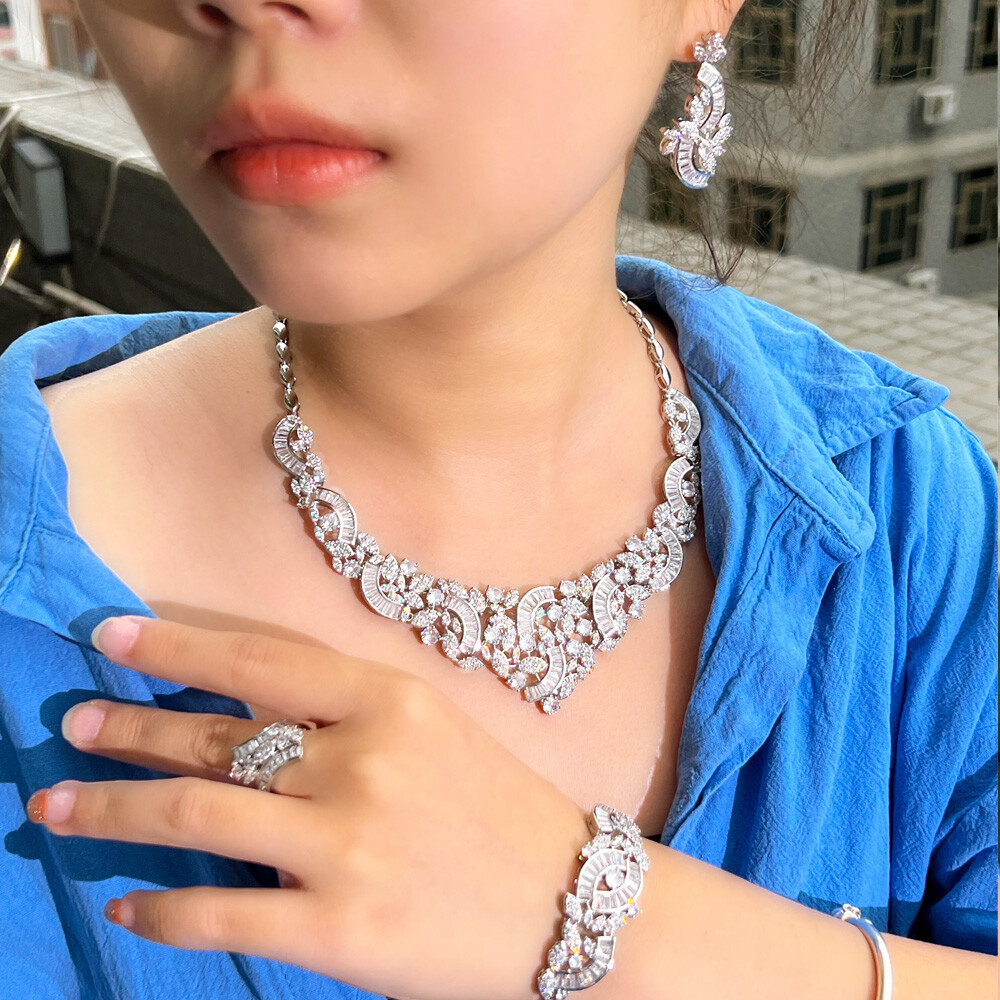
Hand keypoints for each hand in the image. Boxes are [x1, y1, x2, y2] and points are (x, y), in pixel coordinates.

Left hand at [26, 616, 592, 999]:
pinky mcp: (339, 928)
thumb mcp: (434, 731)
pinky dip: (161, 909)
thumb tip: (244, 716)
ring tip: (56, 805)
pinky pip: (221, 913)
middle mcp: (362, 763)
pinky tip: (127, 905)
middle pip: (216, 738)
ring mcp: (347, 846)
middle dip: (130, 731)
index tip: (113, 635)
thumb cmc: (500, 809)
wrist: (570, 903)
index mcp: (391, 701)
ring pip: (197, 817)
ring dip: (114, 809)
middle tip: (73, 725)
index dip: (179, 645)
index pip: (262, 660)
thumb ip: (346, 718)